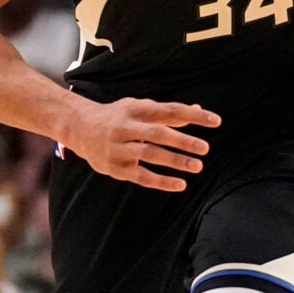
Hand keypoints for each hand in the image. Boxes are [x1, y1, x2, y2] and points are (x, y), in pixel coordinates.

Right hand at [63, 95, 220, 192]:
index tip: (215, 121)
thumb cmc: (117, 117)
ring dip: (175, 161)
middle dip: (183, 141)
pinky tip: (180, 184)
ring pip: (149, 155)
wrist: (78, 127)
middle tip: (205, 148)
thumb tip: (198, 109)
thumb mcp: (139, 108)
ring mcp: (118, 148)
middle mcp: (125, 127)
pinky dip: (161, 181)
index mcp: (135, 109)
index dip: (193, 116)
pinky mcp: (114, 168)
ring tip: (197, 166)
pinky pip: (140, 176)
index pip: (169, 111)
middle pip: (157, 133)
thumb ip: (168, 112)